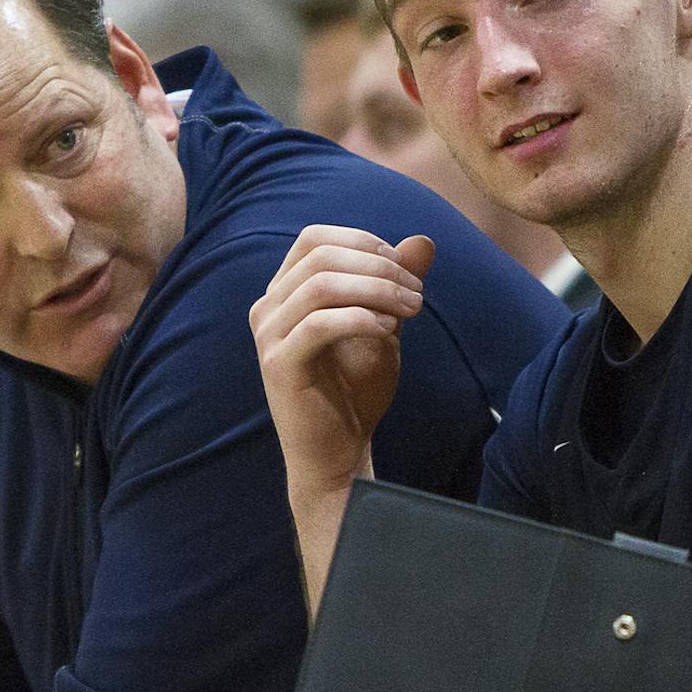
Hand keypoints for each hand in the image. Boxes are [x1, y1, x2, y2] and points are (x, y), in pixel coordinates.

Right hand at [250, 227, 433, 500]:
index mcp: (285, 292)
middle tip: (417, 293)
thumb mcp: (384, 326)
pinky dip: (360, 318)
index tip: (405, 268)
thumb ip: (395, 284)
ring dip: (376, 289)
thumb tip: (423, 241)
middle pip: (321, 255)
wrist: (338, 453)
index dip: (363, 242)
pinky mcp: (279, 365)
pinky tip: (388, 330)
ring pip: (321, 284)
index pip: (315, 239)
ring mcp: (269, 335)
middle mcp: (268, 307)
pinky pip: (319, 323)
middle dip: (378, 266)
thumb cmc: (356, 390)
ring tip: (412, 310)